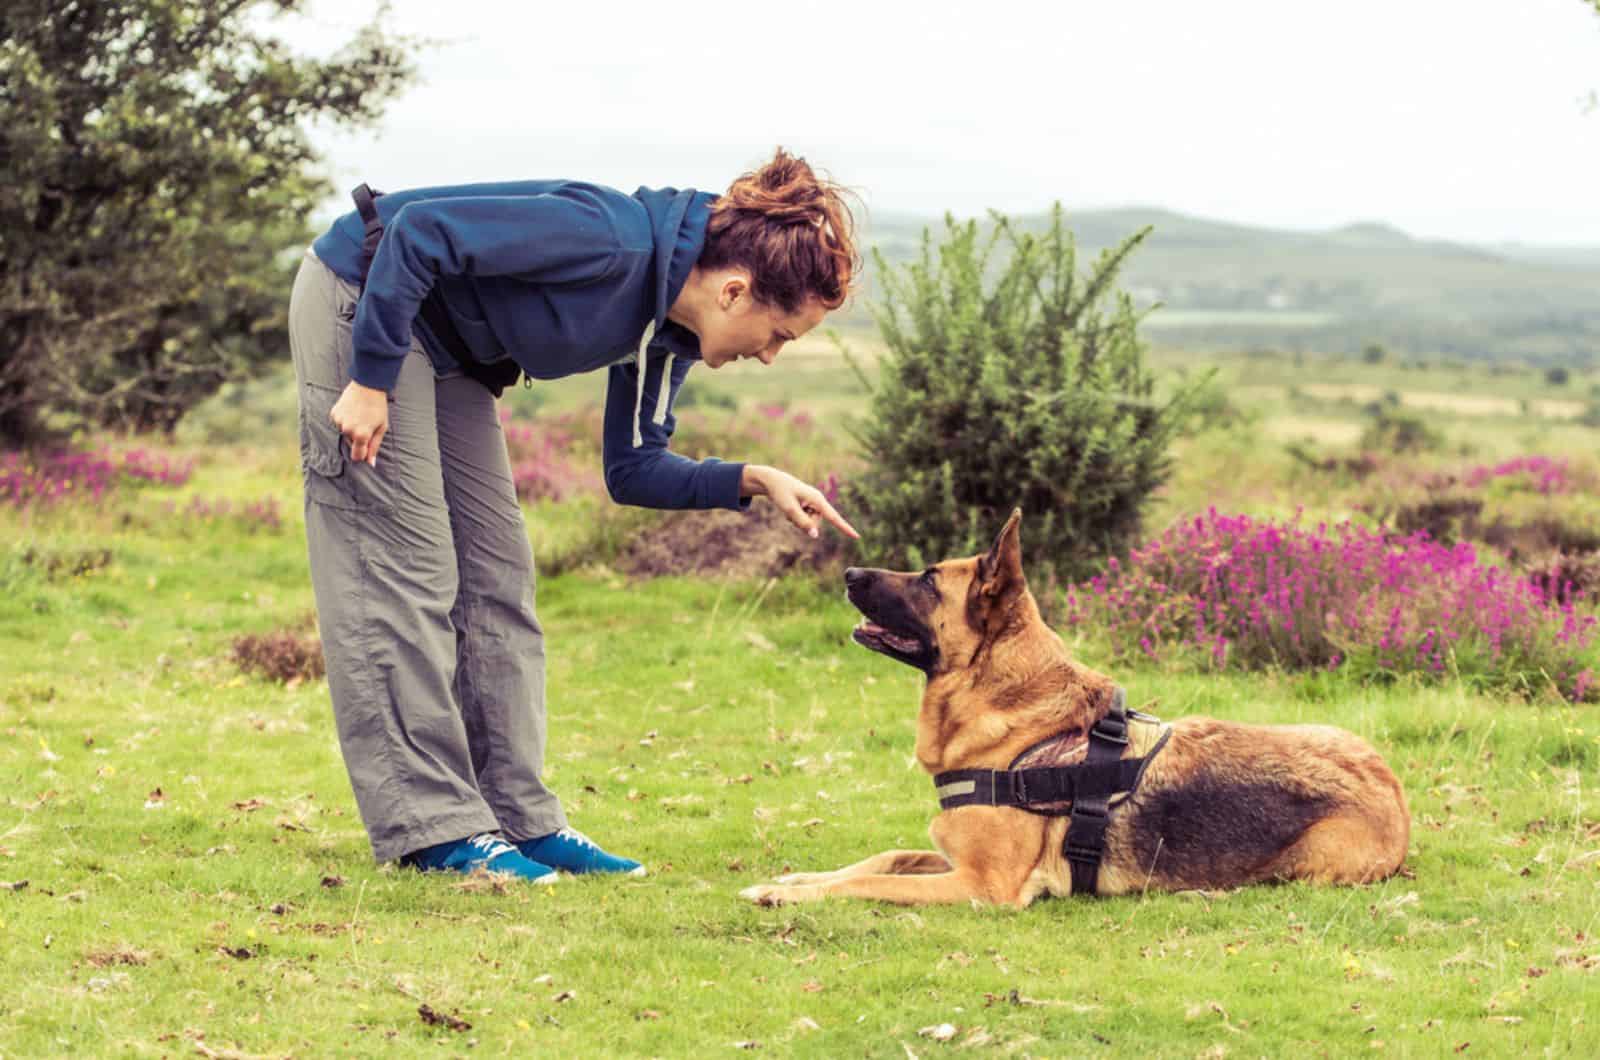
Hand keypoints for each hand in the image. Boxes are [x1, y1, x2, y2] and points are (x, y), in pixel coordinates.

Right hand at [329, 380, 388, 466]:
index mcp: (361, 435)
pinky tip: (352, 411)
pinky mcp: (334, 414)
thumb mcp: (381, 428)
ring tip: (360, 416)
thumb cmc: (378, 407)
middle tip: (366, 425)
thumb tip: (370, 463)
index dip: (362, 454)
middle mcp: (348, 430)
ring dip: (351, 430)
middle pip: (351, 444)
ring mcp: (339, 422)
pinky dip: (345, 421)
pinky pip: (339, 424)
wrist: (367, 386)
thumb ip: (374, 447)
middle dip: (358, 439)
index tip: (366, 449)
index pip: (357, 456)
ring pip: (344, 434)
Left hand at [741, 465, 859, 539]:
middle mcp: (818, 501)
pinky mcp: (808, 506)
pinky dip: (796, 518)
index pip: (834, 517)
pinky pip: (805, 520)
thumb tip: (815, 536)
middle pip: (815, 524)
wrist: (772, 481)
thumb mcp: (789, 509)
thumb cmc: (780, 493)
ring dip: (798, 520)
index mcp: (817, 499)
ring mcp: (813, 504)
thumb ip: (802, 523)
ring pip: (809, 523)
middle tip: (790, 511)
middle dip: (803, 523)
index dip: (845, 528)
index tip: (857, 537)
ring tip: (790, 507)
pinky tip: (790, 506)